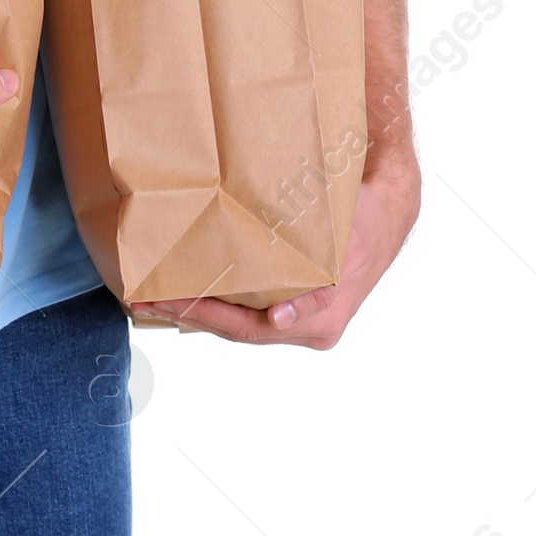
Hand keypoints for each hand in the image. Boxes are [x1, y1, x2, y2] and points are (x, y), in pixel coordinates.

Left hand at [128, 153, 420, 347]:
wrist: (389, 206)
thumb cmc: (361, 218)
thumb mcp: (341, 243)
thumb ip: (314, 290)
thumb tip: (278, 320)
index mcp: (318, 320)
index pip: (250, 327)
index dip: (210, 317)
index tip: (178, 310)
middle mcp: (307, 327)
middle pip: (237, 329)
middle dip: (190, 313)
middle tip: (146, 299)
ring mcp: (301, 318)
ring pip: (240, 322)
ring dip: (198, 309)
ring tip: (153, 297)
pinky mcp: (296, 304)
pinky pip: (250, 309)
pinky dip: (218, 302)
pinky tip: (186, 292)